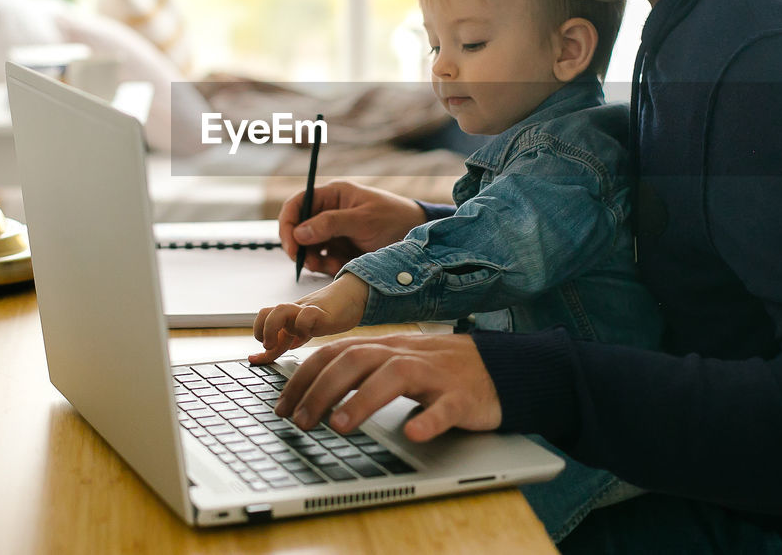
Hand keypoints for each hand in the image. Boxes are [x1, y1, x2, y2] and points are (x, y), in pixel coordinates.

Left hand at [249, 273, 370, 363]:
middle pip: (265, 312)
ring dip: (274, 328)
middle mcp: (293, 313)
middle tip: (269, 345)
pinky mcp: (321, 312)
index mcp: (286, 318)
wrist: (351, 295)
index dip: (257, 343)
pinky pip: (306, 315)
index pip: (262, 323)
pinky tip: (309, 336)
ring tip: (284, 343)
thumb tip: (265, 355)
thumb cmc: (326, 314)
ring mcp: (306, 311)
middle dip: (261, 330)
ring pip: (280, 310)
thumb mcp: (302, 330)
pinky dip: (303, 327)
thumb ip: (284, 342)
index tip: (253, 359)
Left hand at [273, 333, 501, 442]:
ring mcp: (435, 374)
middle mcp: (405, 355)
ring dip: (362, 401)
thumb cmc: (439, 369)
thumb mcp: (395, 362)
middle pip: (356, 360)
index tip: (281, 406)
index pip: (334, 353)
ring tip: (339, 426)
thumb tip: (308, 388)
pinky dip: (429, 420)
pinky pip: (446, 406)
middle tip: (300, 422)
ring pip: (395, 376)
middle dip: (321, 390)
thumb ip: (359, 369)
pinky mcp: (463, 396)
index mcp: (385, 348)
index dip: (303, 378)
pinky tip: (414, 433)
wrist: (500, 368)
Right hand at [278, 180, 426, 275]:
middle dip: (299, 247)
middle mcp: (328, 212)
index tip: (291, 245)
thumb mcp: (364, 220)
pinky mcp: (339, 249)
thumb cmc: (395, 219)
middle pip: (298, 228)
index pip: (297, 203)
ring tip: (329, 265)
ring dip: (313, 259)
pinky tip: (339, 266)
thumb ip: (331, 224)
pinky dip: (326, 266)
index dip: (287, 223)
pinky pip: (322, 260)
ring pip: (307, 247)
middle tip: (308, 262)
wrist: (418, 238)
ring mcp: (333, 232)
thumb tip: (299, 232)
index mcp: (332, 195)